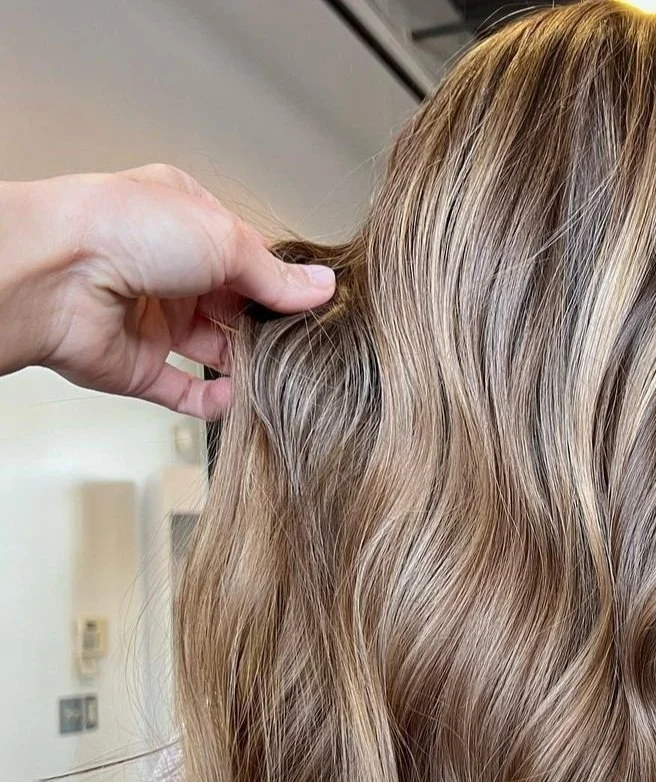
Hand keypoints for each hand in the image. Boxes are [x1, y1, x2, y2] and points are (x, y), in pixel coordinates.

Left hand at [0, 164, 335, 418]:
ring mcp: (151, 318)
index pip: (246, 258)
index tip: (314, 303)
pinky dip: (214, 401)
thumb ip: (274, 274)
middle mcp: (166, 269)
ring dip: (245, 365)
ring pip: (214, 350)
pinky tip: (238, 400)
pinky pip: (185, 391)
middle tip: (300, 342)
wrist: (52, 273)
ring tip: (276, 373)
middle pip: (234, 306)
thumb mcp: (222, 237)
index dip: (279, 281)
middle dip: (265, 325)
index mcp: (184, 222)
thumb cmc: (119, 229)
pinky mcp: (137, 365)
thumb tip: (319, 287)